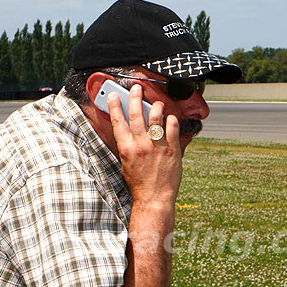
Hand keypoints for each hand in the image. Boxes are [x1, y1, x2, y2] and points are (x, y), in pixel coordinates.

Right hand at [107, 84, 182, 206]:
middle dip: (135, 98)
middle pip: (137, 115)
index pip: (118, 122)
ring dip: (155, 106)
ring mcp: (157, 146)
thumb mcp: (126, 164)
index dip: (115, 106)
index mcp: (126, 149)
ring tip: (156, 103)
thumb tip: (128, 130)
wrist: (154, 198)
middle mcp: (141, 145)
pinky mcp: (172, 149)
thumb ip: (127, 146)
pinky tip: (169, 119)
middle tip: (136, 88)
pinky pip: (172, 126)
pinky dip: (171, 119)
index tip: (114, 96)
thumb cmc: (139, 183)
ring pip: (156, 117)